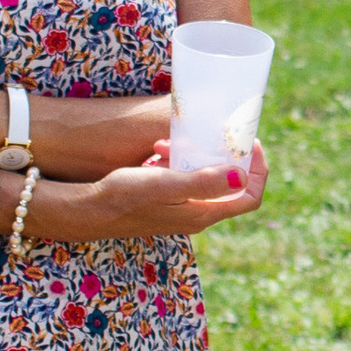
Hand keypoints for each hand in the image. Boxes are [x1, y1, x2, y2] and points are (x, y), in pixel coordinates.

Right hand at [92, 142, 267, 241]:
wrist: (92, 210)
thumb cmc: (127, 196)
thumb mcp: (166, 183)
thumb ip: (204, 181)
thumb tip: (242, 175)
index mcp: (204, 213)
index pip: (250, 197)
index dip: (258, 171)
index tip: (248, 144)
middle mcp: (199, 215)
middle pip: (232, 185)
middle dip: (225, 156)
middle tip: (211, 135)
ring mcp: (183, 210)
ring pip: (206, 178)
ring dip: (197, 156)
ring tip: (171, 143)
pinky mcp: (169, 202)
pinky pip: (186, 178)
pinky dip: (180, 162)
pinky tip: (159, 150)